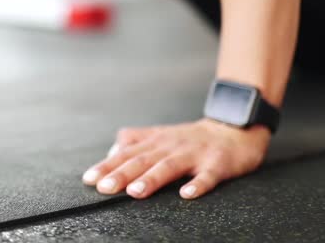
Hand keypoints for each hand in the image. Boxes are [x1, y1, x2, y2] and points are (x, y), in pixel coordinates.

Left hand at [82, 119, 269, 199]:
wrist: (234, 129)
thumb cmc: (192, 138)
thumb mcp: (161, 135)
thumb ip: (136, 140)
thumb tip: (111, 153)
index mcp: (157, 141)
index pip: (127, 154)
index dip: (108, 166)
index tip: (89, 179)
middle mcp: (171, 146)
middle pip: (143, 160)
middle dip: (122, 174)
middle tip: (105, 187)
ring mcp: (194, 154)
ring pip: (170, 166)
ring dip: (152, 178)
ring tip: (135, 192)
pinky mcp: (217, 163)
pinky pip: (208, 176)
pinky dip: (198, 184)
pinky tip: (187, 195)